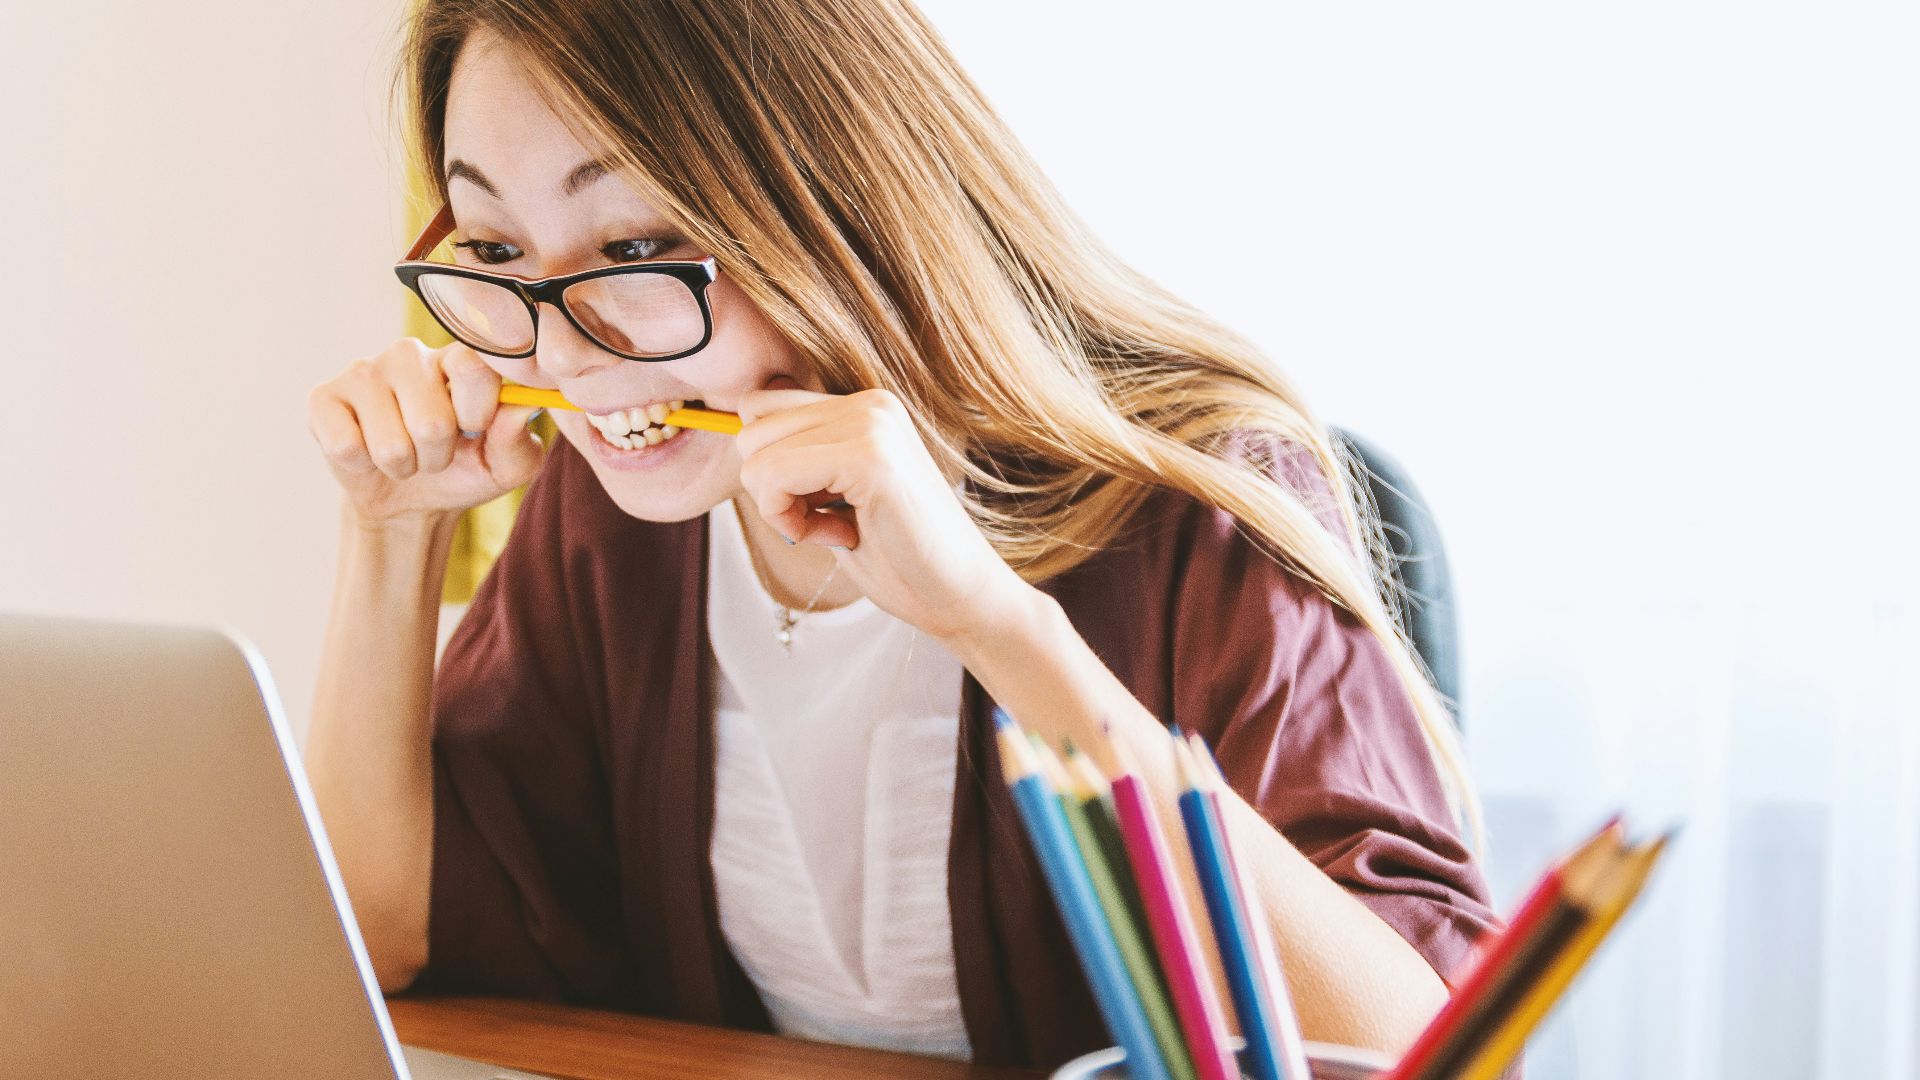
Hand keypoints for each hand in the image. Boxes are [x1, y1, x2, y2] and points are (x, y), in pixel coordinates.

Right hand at [307, 338, 543, 524]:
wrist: (409, 500)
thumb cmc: (464, 470)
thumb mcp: (506, 466)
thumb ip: (519, 440)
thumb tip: (521, 408)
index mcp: (459, 358)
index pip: (473, 367)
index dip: (477, 413)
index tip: (475, 431)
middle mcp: (410, 354)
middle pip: (431, 421)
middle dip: (437, 456)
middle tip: (434, 453)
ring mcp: (363, 371)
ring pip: (391, 443)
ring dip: (403, 466)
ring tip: (404, 456)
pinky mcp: (323, 398)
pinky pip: (346, 446)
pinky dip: (363, 466)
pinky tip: (366, 451)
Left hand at [734, 379, 1035, 644]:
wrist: (961, 598)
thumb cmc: (899, 558)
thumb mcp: (836, 496)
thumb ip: (799, 461)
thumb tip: (736, 437)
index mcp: (865, 406)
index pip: (761, 407)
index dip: (769, 467)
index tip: (814, 507)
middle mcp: (870, 402)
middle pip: (750, 425)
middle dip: (770, 487)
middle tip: (824, 522)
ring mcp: (872, 423)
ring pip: (756, 452)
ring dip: (779, 506)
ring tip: (835, 528)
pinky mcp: (870, 457)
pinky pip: (774, 475)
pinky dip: (787, 519)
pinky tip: (838, 536)